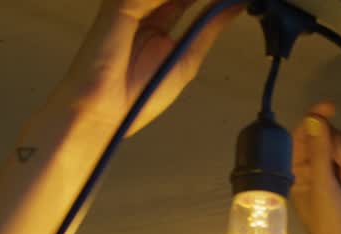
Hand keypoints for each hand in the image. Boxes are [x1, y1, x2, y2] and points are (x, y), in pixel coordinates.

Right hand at [54, 0, 239, 134]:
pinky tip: (202, 4)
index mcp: (157, 20)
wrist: (104, 115)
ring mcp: (131, 3)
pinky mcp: (121, 6)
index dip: (210, 0)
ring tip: (221, 2)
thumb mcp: (187, 59)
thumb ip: (209, 28)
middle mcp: (143, 7)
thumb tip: (236, 6)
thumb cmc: (137, 96)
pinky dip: (177, 1)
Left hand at [290, 102, 340, 233]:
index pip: (303, 134)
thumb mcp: (322, 186)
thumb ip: (320, 150)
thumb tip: (314, 118)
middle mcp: (317, 169)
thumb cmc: (331, 226)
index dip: (315, 118)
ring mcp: (338, 173)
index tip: (329, 108)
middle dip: (340, 148)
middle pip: (330, 134)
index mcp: (298, 171)